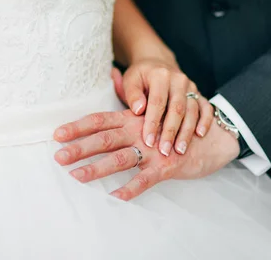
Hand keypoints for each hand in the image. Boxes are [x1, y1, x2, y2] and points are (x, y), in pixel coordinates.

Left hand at [54, 110, 238, 200]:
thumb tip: (111, 74)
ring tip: (77, 177)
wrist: (214, 136)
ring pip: (121, 159)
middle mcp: (141, 130)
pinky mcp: (167, 166)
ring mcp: (153, 149)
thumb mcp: (152, 111)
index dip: (78, 126)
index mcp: (134, 117)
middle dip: (80, 147)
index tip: (56, 135)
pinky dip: (131, 188)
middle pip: (105, 137)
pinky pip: (146, 179)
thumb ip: (129, 95)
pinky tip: (115, 196)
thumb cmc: (176, 124)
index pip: (100, 119)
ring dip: (97, 168)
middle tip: (58, 157)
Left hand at [112, 60, 213, 156]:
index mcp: (161, 75)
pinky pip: (206, 108)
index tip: (147, 141)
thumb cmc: (141, 78)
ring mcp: (191, 87)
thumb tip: (138, 110)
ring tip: (180, 150)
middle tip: (164, 151)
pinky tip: (200, 135)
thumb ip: (133, 95)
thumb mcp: (131, 81)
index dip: (152, 122)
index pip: (157, 101)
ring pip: (192, 110)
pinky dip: (205, 121)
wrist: (157, 65)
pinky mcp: (198, 94)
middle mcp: (179, 80)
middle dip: (170, 132)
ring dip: (186, 131)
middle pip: (177, 108)